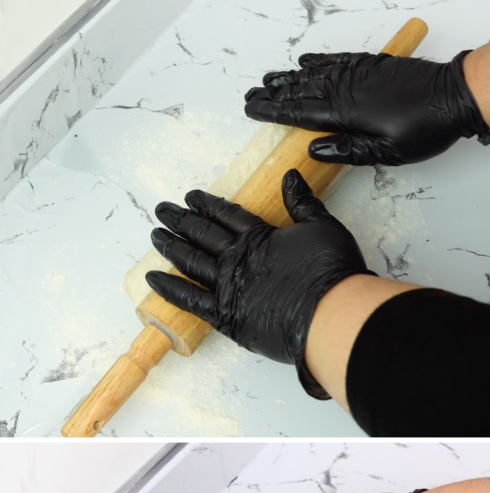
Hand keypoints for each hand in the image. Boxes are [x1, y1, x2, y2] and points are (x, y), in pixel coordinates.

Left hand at [147, 169, 372, 397]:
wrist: (330, 314)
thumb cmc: (332, 272)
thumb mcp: (323, 227)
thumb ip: (303, 204)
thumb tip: (290, 177)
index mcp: (259, 235)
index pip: (225, 214)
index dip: (206, 204)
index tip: (191, 197)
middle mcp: (237, 257)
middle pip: (201, 234)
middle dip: (180, 220)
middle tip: (162, 211)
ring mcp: (228, 286)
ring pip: (190, 262)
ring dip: (171, 247)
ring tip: (156, 236)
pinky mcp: (226, 316)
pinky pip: (190, 300)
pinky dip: (170, 289)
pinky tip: (153, 279)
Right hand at [244, 51, 489, 165]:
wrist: (454, 96)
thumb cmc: (425, 129)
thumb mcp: (388, 153)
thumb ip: (350, 151)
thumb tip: (315, 149)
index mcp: (348, 113)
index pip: (301, 112)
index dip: (275, 111)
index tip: (253, 108)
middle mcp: (348, 88)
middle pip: (303, 90)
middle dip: (276, 93)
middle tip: (252, 93)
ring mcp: (360, 73)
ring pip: (316, 73)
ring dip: (291, 76)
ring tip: (271, 78)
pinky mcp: (373, 64)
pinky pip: (338, 60)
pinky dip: (319, 60)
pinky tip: (306, 60)